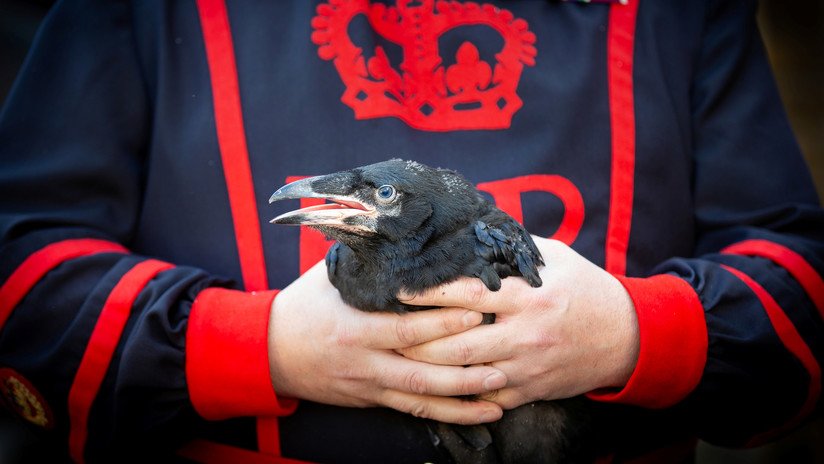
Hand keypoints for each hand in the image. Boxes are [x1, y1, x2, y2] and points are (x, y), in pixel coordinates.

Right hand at [267, 260, 506, 424]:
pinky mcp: (371, 400)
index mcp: (355, 327)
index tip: (477, 309)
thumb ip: (369, 262)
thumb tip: (403, 229)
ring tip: (500, 396)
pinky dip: (446, 414)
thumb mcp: (332, 277)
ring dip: (462, 401)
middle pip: (420, 368)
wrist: (269, 351)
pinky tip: (475, 414)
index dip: (443, 321)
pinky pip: (412, 411)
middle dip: (463, 367)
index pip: (406, 327)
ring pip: (421, 399)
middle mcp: (364, 361)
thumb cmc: (306, 305)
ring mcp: (368, 385)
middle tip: (502, 358)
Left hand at [397, 237, 638, 409]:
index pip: (467, 294)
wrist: (625, 335)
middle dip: (419, 339)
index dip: (428, 292)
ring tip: (403, 358)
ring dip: (432, 368)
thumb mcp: (554, 258)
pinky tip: (439, 384)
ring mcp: (527, 366)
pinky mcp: (532, 389)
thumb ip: (513, 249)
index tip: (399, 289)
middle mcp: (525, 333)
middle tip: (391, 331)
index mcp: (527, 296)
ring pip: (468, 374)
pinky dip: (462, 392)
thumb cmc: (585, 289)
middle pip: (458, 342)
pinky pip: (488, 397)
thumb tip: (473, 231)